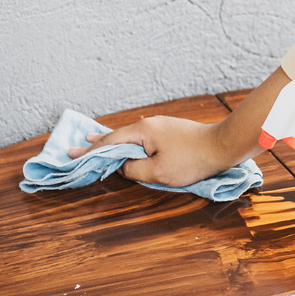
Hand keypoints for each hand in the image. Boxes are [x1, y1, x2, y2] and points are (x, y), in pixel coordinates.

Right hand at [67, 115, 232, 187]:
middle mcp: (149, 124)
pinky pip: (142, 137)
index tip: (71, 155)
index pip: (110, 142)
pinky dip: (128, 142)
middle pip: (117, 136)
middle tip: (75, 148)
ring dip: (112, 142)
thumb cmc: (191, 160)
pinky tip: (126, 144)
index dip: (90, 151)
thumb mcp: (158, 172)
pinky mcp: (170, 131)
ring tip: (93, 142)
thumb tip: (124, 166)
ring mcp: (160, 126)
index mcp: (143, 131)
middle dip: (96, 144)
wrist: (222, 146)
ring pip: (130, 136)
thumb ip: (134, 169)